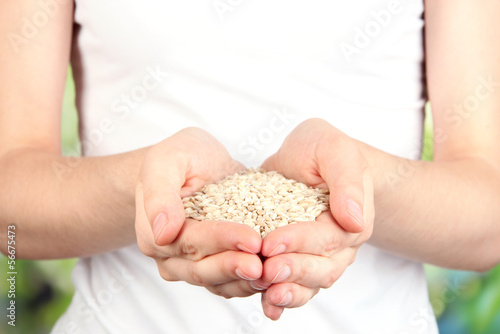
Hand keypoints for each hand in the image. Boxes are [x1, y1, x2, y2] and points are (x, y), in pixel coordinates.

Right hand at [135, 127, 262, 297]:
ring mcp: (189, 265)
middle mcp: (169, 255)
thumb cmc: (180, 156)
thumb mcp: (167, 160)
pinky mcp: (212, 266)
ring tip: (271, 275)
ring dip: (243, 281)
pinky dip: (249, 283)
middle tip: (261, 265)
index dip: (222, 241)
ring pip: (216, 282)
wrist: (196, 162)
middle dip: (233, 266)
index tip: (252, 238)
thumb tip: (162, 233)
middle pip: (202, 269)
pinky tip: (271, 277)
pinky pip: (229, 283)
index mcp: (153, 231)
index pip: (189, 241)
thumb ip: (160, 193)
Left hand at [258, 118, 373, 318]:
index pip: (328, 236)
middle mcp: (340, 243)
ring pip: (310, 283)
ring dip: (289, 291)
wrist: (309, 157)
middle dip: (293, 271)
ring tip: (268, 296)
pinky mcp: (299, 259)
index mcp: (351, 217)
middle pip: (322, 267)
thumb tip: (354, 219)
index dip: (299, 241)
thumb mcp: (334, 149)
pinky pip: (296, 285)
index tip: (270, 243)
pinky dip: (282, 299)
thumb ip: (346, 179)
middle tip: (266, 271)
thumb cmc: (322, 148)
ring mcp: (320, 255)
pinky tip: (267, 306)